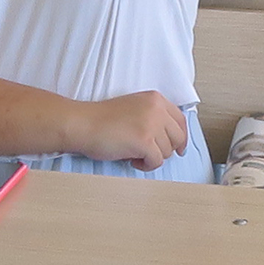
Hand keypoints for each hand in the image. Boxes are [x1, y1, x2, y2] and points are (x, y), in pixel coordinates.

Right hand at [76, 92, 191, 169]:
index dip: (180, 137)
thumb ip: (153, 116)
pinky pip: (157, 161)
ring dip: (152, 157)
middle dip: (166, 149)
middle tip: (150, 154)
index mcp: (155, 98)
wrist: (83, 124)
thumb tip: (169, 139)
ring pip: (167, 151)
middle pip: (178, 137)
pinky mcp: (145, 141)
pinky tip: (133, 160)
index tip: (177, 148)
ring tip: (135, 154)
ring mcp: (152, 124)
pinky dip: (146, 166)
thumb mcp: (134, 107)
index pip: (181, 120)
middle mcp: (157, 109)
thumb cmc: (102, 119)